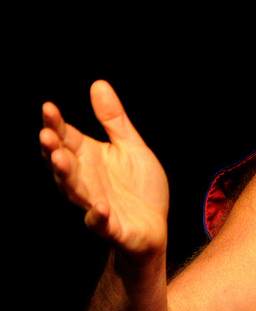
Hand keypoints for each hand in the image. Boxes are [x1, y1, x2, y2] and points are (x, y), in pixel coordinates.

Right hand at [40, 81, 169, 256]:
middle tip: (46, 134)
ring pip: (74, 191)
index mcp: (88, 158)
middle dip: (53, 150)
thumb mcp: (129, 146)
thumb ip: (113, 120)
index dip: (56, 125)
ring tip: (60, 159)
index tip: (48, 107)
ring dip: (66, 177)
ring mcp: (95, 204)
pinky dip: (97, 217)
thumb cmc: (137, 186)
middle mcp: (85, 181)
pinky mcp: (112, 227)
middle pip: (63, 164)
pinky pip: (101, 223)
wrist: (153, 226)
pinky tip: (97, 208)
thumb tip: (98, 84)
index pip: (66, 138)